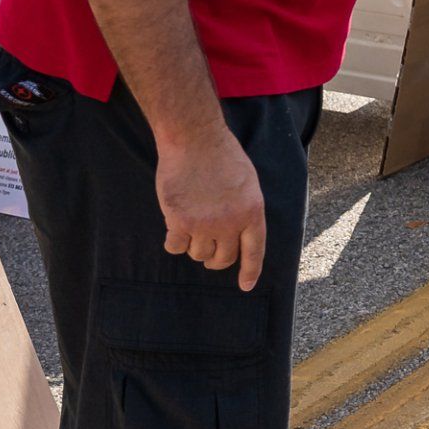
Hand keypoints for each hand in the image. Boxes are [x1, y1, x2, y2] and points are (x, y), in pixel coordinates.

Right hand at [155, 127, 267, 289]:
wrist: (195, 141)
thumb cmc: (222, 157)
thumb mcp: (247, 184)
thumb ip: (244, 210)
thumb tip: (236, 235)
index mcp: (253, 212)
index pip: (255, 251)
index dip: (250, 271)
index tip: (246, 286)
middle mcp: (231, 223)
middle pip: (222, 259)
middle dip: (215, 258)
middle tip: (208, 248)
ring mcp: (205, 224)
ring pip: (198, 254)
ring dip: (194, 245)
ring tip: (192, 222)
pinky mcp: (179, 222)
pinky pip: (175, 247)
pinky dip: (173, 241)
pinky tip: (174, 224)